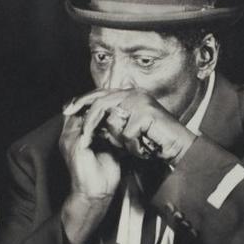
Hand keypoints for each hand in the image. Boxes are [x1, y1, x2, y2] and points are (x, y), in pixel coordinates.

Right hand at [59, 106, 121, 243]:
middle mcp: (69, 134)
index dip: (100, 102)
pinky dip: (103, 119)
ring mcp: (70, 139)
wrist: (96, 195)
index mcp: (75, 135)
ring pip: (85, 112)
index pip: (84, 110)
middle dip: (101, 100)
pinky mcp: (76, 145)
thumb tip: (125, 122)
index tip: (118, 97)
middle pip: (82, 106)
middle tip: (119, 95)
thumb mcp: (109, 149)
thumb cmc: (103, 176)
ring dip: (102, 107)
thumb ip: (111, 134)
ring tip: (119, 102)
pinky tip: (117, 116)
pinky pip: (89, 125)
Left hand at [63, 88, 196, 164]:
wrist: (177, 146)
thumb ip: (110, 120)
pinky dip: (133, 146)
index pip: (100, 94)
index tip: (66, 111)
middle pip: (101, 103)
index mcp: (129, 94)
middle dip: (89, 122)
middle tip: (82, 139)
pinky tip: (143, 149)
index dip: (81, 101)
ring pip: (113, 121)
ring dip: (118, 140)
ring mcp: (141, 102)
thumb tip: (85, 118)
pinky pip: (127, 133)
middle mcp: (134, 93)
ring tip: (128, 148)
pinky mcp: (147, 114)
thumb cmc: (153, 140)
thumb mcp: (126, 127)